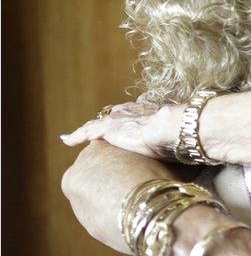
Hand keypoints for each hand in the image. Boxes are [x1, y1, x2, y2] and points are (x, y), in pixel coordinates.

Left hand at [60, 100, 181, 159]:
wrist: (172, 128)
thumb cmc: (177, 133)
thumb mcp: (172, 133)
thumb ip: (170, 137)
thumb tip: (179, 145)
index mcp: (145, 111)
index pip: (131, 112)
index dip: (125, 117)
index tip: (122, 119)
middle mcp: (129, 111)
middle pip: (111, 116)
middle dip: (104, 123)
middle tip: (96, 130)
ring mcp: (118, 119)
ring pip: (96, 124)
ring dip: (85, 130)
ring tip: (73, 136)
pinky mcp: (108, 128)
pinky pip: (87, 132)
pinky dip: (76, 136)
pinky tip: (67, 140)